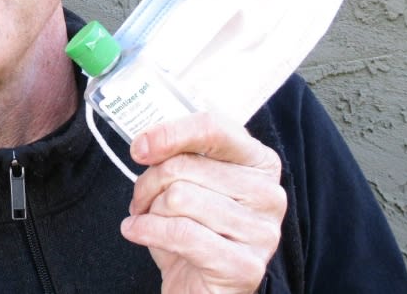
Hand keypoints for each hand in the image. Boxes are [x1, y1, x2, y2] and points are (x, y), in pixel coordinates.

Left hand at [120, 112, 285, 293]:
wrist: (197, 286)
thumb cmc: (190, 229)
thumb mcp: (186, 182)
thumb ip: (177, 155)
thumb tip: (147, 143)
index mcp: (259, 162)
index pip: (214, 128)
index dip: (170, 134)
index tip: (140, 148)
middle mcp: (268, 194)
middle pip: (184, 166)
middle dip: (149, 183)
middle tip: (142, 200)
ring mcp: (262, 232)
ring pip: (178, 197)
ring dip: (150, 210)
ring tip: (150, 220)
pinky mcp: (245, 266)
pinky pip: (180, 233)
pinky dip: (147, 230)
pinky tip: (137, 232)